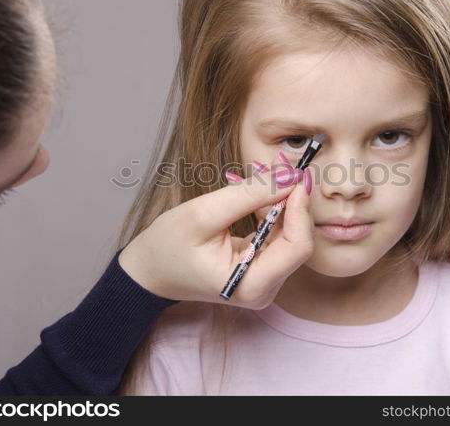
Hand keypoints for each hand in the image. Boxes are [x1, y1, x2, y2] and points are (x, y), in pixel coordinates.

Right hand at [119, 164, 313, 308]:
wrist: (149, 270)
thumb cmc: (167, 247)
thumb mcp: (203, 214)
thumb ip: (249, 195)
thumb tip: (289, 176)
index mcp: (252, 285)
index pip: (297, 246)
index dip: (300, 209)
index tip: (295, 175)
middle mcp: (265, 287)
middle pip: (297, 238)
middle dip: (291, 198)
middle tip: (282, 162)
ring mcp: (264, 278)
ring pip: (288, 232)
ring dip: (281, 198)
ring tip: (270, 167)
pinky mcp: (260, 267)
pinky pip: (276, 233)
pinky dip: (271, 207)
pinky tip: (261, 184)